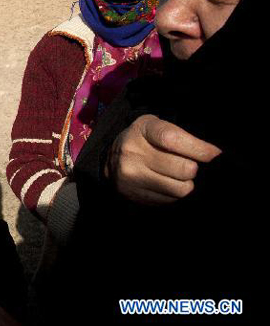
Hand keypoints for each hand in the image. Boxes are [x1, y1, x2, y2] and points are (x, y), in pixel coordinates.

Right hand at [106, 114, 220, 204]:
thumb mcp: (156, 126)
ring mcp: (132, 176)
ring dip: (186, 183)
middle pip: (183, 168)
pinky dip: (174, 193)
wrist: (111, 161)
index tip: (214, 154)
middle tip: (189, 165)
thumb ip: (181, 136)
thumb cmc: (144, 140)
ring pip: (181, 188)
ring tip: (179, 176)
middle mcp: (133, 152)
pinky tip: (166, 183)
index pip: (174, 139)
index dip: (199, 149)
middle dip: (193, 168)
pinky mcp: (135, 195)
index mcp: (142, 129)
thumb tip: (214, 155)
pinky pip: (171, 200)